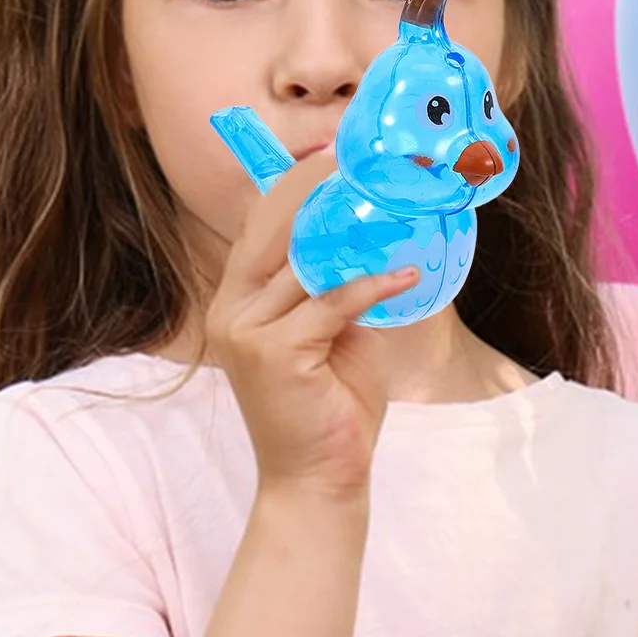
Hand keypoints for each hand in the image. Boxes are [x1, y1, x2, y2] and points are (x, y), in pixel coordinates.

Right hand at [205, 154, 416, 499]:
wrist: (317, 481)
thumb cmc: (330, 408)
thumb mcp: (334, 335)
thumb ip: (334, 290)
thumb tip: (370, 244)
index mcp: (238, 300)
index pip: (260, 226)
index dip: (295, 186)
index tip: (335, 155)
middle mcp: (230, 309)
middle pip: (273, 230)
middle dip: (318, 192)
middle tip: (364, 164)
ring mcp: (245, 331)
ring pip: (302, 263)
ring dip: (354, 235)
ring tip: (396, 208)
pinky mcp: (273, 353)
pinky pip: (330, 303)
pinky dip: (372, 285)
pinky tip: (407, 273)